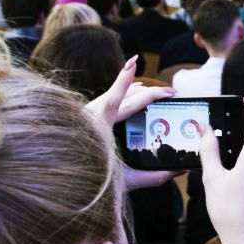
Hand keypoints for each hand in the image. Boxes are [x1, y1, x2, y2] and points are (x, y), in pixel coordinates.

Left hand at [86, 57, 176, 190]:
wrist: (66, 178)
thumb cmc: (94, 181)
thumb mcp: (126, 180)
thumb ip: (152, 177)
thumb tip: (177, 171)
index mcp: (98, 127)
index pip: (115, 100)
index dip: (125, 80)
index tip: (134, 62)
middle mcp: (91, 116)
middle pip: (123, 96)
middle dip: (149, 92)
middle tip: (170, 93)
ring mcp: (87, 115)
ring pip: (114, 95)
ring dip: (136, 90)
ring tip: (156, 92)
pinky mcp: (86, 116)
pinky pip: (107, 99)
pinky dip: (122, 93)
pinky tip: (131, 91)